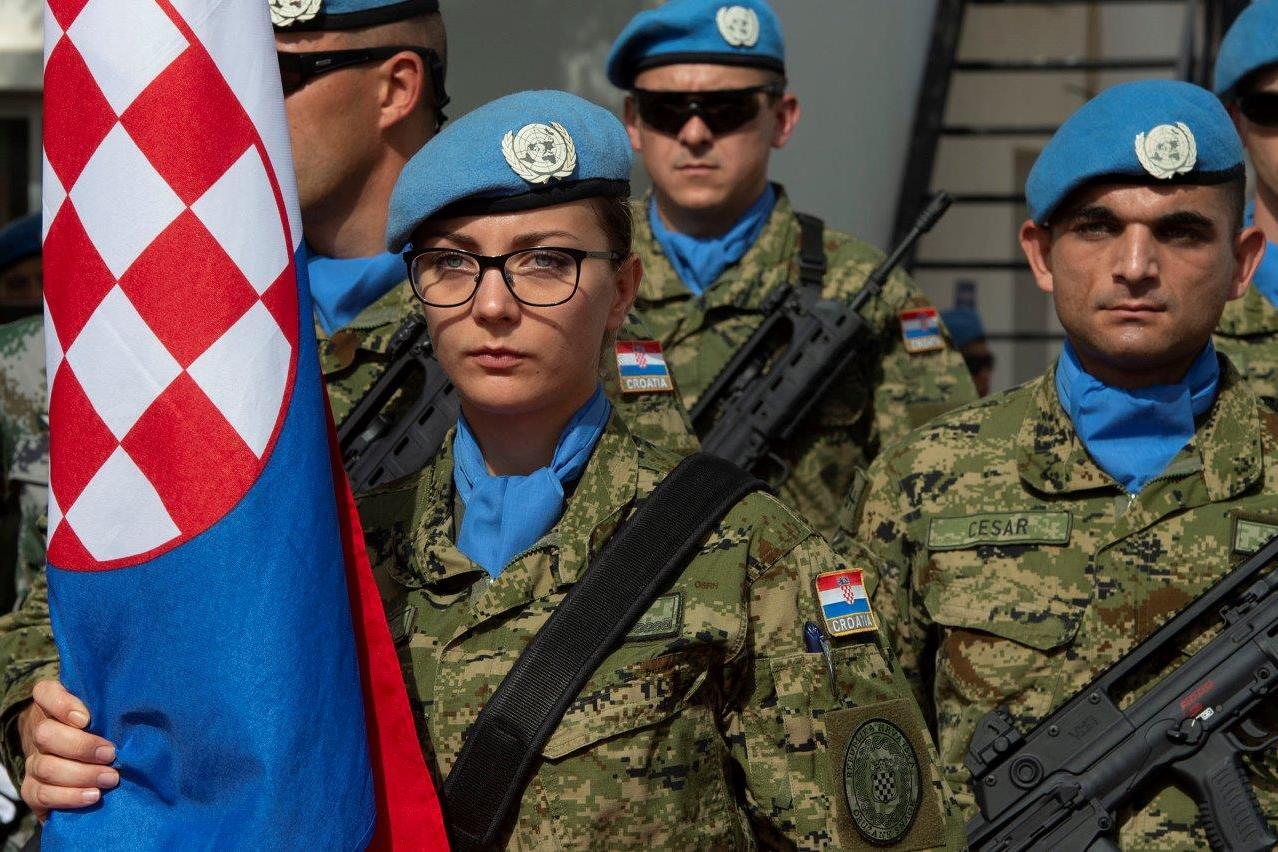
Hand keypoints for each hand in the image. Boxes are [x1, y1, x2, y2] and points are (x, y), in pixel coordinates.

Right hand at [18, 680, 117, 818]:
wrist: (78, 761)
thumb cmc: (101, 729)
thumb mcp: (104, 713)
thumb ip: (110, 708)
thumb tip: (140, 713)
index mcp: (52, 706)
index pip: (46, 693)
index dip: (62, 704)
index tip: (86, 719)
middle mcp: (38, 732)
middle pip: (45, 735)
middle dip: (81, 746)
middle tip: (111, 754)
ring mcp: (33, 763)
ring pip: (46, 768)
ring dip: (82, 774)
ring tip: (111, 778)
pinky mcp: (32, 790)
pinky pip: (41, 795)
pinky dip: (69, 797)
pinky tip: (93, 795)